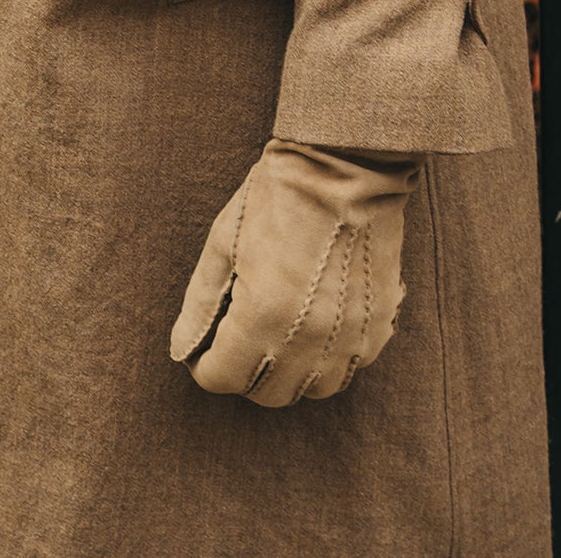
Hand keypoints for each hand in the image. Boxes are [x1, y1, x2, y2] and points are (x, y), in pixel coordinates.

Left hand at [170, 138, 419, 406]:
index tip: (204, 347)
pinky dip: (326, 360)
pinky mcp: (378, 325)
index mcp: (262, 317)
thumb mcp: (224, 241)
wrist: (346, 167)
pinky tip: (314, 325)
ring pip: (310, 390)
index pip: (221, 378)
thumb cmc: (278, 197)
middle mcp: (308, 339)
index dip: (204, 365)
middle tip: (236, 340)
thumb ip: (201, 304)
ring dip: (286, 373)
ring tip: (276, 334)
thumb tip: (182, 349)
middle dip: (242, 373)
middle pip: (265, 394)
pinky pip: (347, 369)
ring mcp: (348, 336)